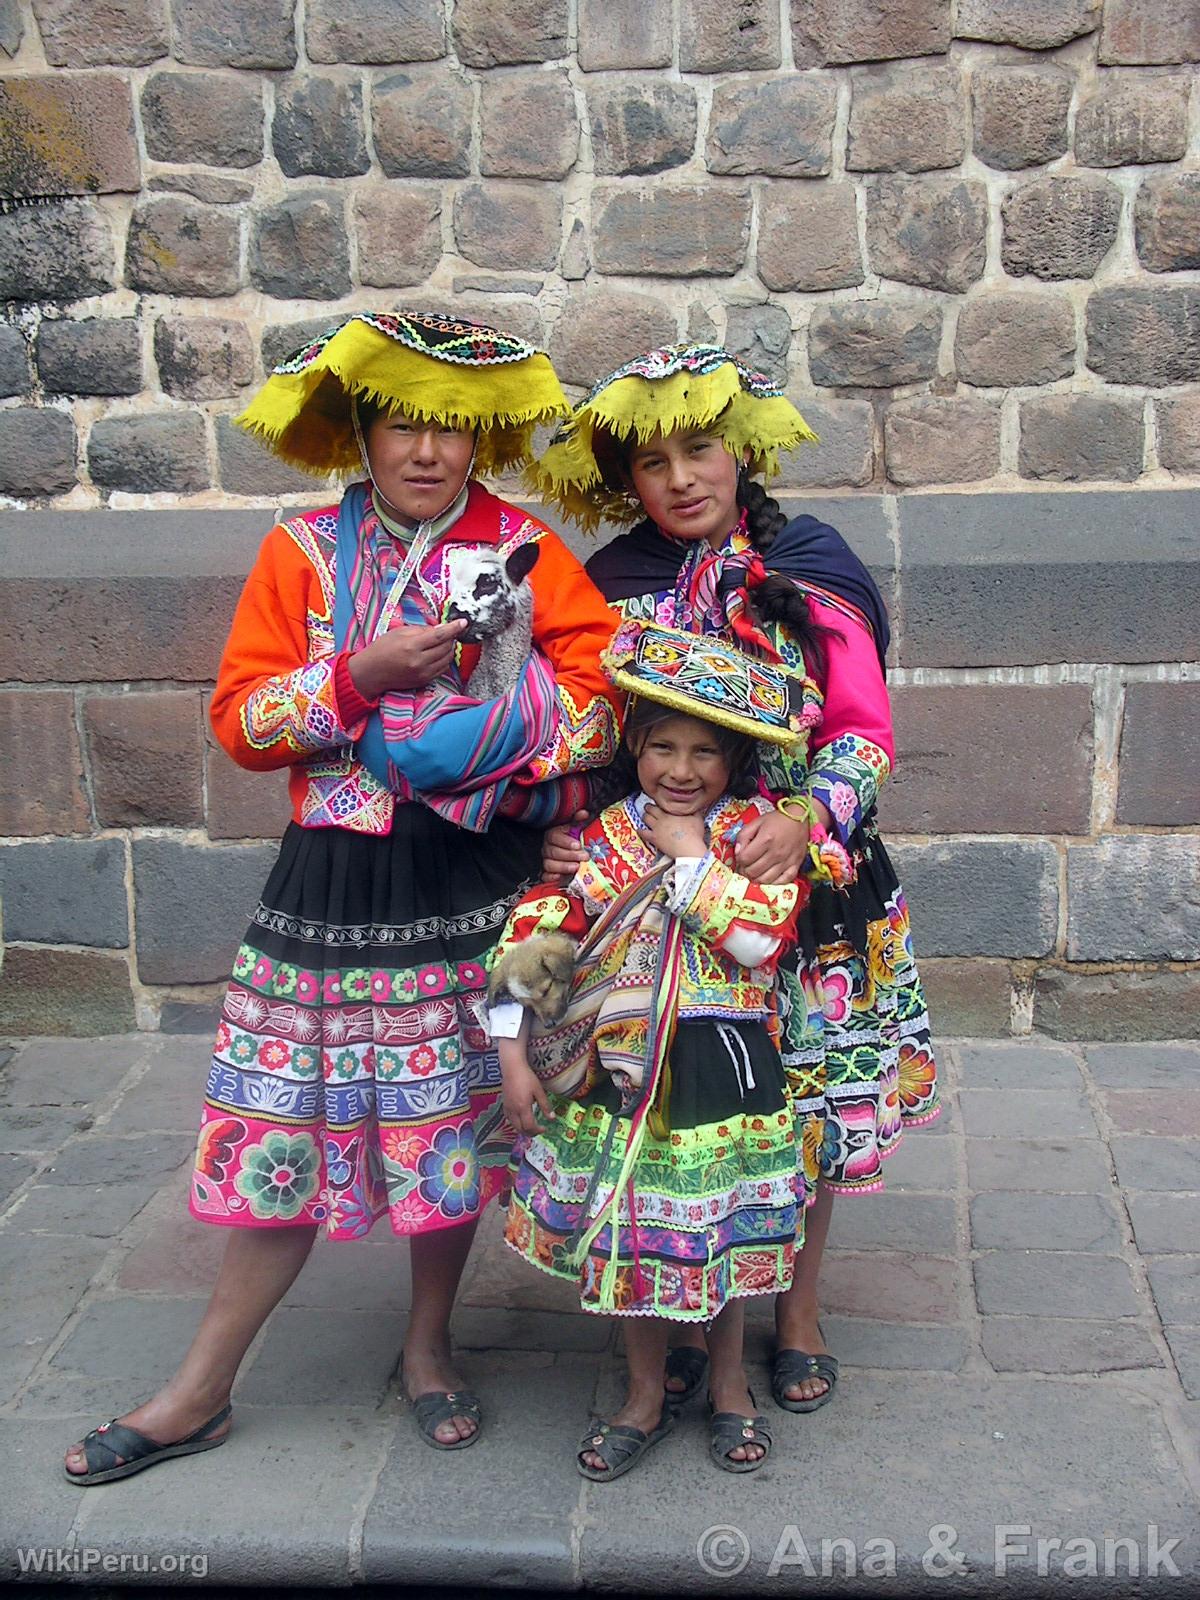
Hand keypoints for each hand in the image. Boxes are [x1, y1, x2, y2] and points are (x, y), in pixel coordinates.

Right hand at [348, 619, 466, 697]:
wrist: (371, 672)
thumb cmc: (382, 649)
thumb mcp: (399, 632)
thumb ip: (422, 630)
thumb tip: (441, 629)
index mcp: (412, 646)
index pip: (440, 636)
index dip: (454, 628)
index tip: (464, 622)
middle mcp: (419, 662)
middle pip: (446, 647)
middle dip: (450, 637)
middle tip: (446, 631)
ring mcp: (423, 674)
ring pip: (447, 659)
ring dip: (448, 649)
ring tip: (440, 642)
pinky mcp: (424, 681)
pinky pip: (442, 669)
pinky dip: (444, 659)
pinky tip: (436, 654)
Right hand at [500, 1052, 551, 1136]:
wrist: (512, 1068)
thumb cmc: (527, 1077)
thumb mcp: (539, 1091)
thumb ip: (545, 1105)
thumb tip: (552, 1118)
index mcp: (523, 1108)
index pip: (529, 1126)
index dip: (537, 1131)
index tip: (544, 1128)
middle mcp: (513, 1110)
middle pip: (520, 1129)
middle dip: (530, 1133)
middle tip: (538, 1130)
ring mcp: (507, 1108)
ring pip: (514, 1125)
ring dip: (522, 1129)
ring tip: (530, 1126)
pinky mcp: (504, 1104)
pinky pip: (509, 1119)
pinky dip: (516, 1123)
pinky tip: (520, 1119)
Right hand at [542, 811, 587, 879]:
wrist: (572, 855)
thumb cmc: (574, 840)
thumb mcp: (576, 828)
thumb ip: (578, 820)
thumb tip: (584, 813)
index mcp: (553, 835)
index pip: (554, 837)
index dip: (565, 841)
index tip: (578, 845)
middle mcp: (547, 848)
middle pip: (553, 852)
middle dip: (570, 855)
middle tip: (584, 857)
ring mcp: (546, 861)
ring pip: (549, 864)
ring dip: (563, 866)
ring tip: (576, 867)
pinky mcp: (547, 874)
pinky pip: (545, 877)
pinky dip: (551, 877)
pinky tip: (560, 877)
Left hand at [638, 802, 706, 859]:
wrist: (688, 848)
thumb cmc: (694, 834)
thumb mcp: (698, 818)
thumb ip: (695, 810)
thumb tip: (695, 805)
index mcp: (672, 812)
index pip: (662, 803)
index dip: (660, 802)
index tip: (660, 802)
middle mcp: (662, 818)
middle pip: (651, 809)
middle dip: (649, 807)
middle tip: (649, 807)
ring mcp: (657, 828)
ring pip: (645, 818)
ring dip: (645, 816)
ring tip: (645, 816)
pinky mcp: (654, 838)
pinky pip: (643, 833)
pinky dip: (640, 830)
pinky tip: (639, 829)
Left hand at [734, 809, 810, 882]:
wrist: (800, 818)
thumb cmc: (777, 820)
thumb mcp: (756, 822)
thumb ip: (743, 836)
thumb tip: (737, 852)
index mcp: (765, 840)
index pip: (744, 859)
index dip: (739, 860)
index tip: (741, 858)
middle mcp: (776, 853)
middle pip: (753, 871)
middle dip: (745, 871)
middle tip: (745, 867)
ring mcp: (786, 861)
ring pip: (765, 880)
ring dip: (756, 878)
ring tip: (754, 873)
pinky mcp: (795, 866)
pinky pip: (782, 881)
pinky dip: (772, 883)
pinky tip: (768, 877)